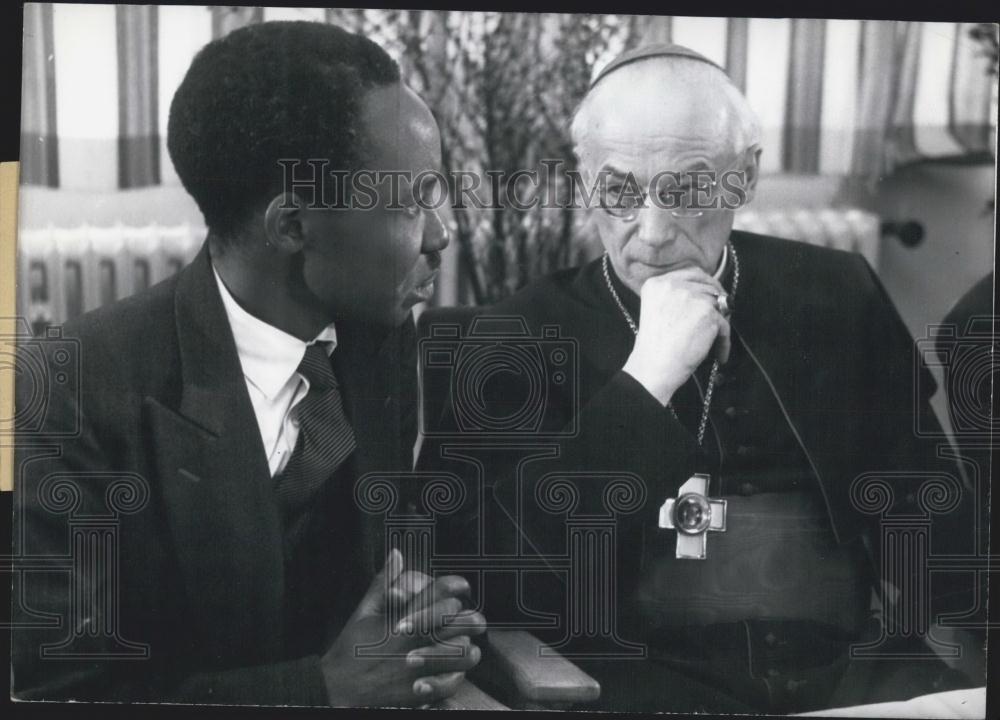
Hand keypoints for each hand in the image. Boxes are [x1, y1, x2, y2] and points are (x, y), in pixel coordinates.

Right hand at [320, 550, 485, 706]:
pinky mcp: (419, 693)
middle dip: (471, 618)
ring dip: (468, 649)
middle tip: (475, 620)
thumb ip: (383, 582)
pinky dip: (457, 676)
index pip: (438, 593)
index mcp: (400, 618)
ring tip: (467, 647)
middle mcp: (412, 641)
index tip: (462, 587)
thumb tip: (397, 554)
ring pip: (461, 652)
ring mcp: (417, 667)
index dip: (455, 586)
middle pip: (458, 622)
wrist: (337, 691)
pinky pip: (452, 682)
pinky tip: (454, 672)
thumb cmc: (350, 651)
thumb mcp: (363, 612)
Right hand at [622, 266, 730, 405]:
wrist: (654, 366)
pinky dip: (724, 342)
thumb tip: (710, 294)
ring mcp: (691, 298)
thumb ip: (676, 296)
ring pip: (719, 304)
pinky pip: (725, 325)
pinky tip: (719, 355)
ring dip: (721, 322)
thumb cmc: (654, 346)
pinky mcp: (707, 314)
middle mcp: (673, 286)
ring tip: (716, 341)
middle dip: (718, 300)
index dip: (706, 284)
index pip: (692, 273)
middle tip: (723, 316)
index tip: (712, 295)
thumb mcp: (655, 309)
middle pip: (708, 286)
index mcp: (657, 284)